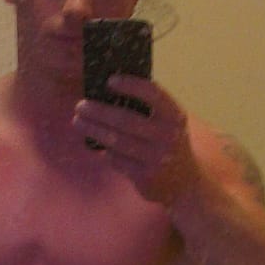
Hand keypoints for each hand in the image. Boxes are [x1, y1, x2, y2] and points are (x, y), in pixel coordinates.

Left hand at [73, 77, 199, 207]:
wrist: (185, 184)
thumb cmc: (168, 144)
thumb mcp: (168, 124)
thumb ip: (149, 108)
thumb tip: (110, 90)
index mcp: (175, 116)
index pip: (153, 94)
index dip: (130, 85)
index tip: (109, 81)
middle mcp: (168, 136)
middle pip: (125, 119)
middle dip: (98, 111)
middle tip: (80, 105)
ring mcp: (157, 158)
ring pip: (116, 142)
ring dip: (93, 130)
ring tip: (78, 122)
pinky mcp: (145, 177)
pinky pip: (117, 160)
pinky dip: (105, 152)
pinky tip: (98, 146)